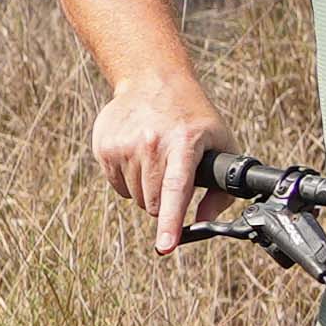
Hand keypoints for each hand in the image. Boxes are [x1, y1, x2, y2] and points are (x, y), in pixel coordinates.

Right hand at [87, 72, 237, 253]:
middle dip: (164, 203)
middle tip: (173, 176)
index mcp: (183, 142)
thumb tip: (204, 220)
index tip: (166, 247)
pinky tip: (138, 155)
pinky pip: (117, 186)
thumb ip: (221, 188)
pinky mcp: (104, 147)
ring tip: (156, 159)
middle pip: (153, 204)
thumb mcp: (220, 141)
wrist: (152, 79)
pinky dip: (129, 180)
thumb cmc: (192, 115)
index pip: (175, 190)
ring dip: (146, 190)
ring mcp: (124, 145)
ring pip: (135, 197)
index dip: (171, 223)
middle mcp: (151, 143)